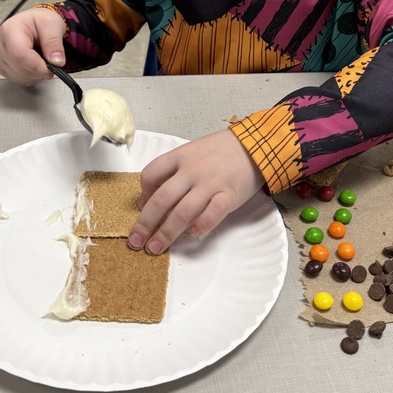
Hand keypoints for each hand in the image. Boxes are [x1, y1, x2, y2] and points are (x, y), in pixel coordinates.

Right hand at [0, 8, 66, 85]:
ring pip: (18, 77)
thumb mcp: (53, 25)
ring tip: (41, 60)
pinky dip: (29, 77)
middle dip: (39, 71)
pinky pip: (16, 79)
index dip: (38, 66)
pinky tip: (33, 65)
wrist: (34, 23)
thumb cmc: (41, 22)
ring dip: (35, 75)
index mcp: (10, 29)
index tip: (51, 68)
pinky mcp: (0, 66)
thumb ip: (54, 43)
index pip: (20, 55)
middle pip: (19, 68)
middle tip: (51, 63)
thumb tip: (57, 62)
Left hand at [128, 130, 265, 252]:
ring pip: (182, 212)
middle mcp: (192, 170)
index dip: (142, 194)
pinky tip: (192, 233)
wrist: (256, 145)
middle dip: (145, 224)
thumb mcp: (193, 151)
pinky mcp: (229, 196)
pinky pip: (211, 215)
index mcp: (180, 156)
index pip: (150, 175)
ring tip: (156, 248)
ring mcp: (211, 183)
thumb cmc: (221, 150)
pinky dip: (200, 226)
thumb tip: (152, 197)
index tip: (143, 207)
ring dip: (166, 233)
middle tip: (135, 241)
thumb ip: (174, 170)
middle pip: (161, 199)